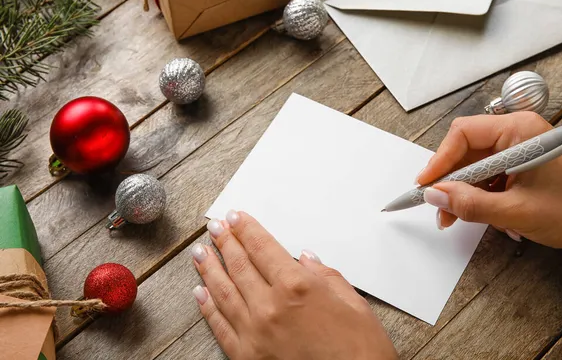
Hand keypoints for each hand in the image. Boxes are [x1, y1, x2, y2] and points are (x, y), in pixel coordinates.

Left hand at [191, 211, 397, 359]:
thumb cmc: (360, 350)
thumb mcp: (353, 302)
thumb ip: (325, 276)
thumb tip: (306, 260)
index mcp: (297, 287)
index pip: (262, 247)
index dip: (246, 229)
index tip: (235, 218)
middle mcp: (271, 307)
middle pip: (240, 265)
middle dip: (225, 242)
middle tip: (214, 228)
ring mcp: (255, 333)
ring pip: (224, 291)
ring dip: (209, 268)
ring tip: (200, 252)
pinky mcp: (248, 357)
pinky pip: (220, 326)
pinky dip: (208, 307)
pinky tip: (201, 292)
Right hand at [416, 112, 561, 252]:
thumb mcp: (517, 211)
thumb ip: (471, 204)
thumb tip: (435, 195)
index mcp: (519, 130)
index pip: (463, 134)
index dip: (440, 160)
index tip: (425, 184)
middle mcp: (517, 134)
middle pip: (466, 151)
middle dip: (451, 182)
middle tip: (440, 208)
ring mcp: (520, 150)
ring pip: (475, 166)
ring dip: (465, 193)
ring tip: (459, 218)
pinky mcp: (522, 166)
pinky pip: (489, 176)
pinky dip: (481, 196)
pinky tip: (486, 216)